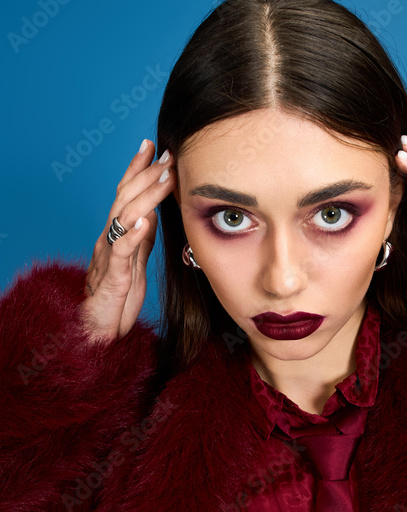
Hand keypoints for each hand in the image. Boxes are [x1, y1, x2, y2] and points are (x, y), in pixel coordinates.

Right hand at [79, 139, 177, 342]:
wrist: (98, 329)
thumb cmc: (116, 299)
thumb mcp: (135, 263)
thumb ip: (141, 239)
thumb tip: (152, 215)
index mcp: (117, 235)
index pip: (126, 194)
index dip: (137, 168)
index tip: (152, 145)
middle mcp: (110, 239)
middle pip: (125, 198)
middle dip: (146, 174)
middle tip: (167, 155)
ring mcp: (111, 256)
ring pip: (125, 217)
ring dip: (147, 195)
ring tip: (165, 178)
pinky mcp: (114, 276)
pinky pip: (122, 251)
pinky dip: (133, 234)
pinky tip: (145, 220)